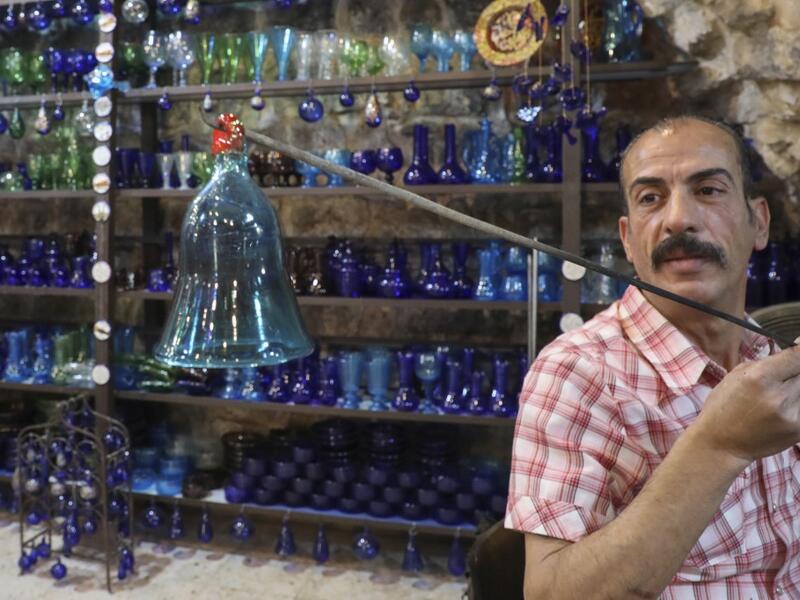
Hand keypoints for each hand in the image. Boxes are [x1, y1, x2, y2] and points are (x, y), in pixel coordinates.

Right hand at [691, 344, 799, 464]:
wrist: (720, 444)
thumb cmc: (723, 406)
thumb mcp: (736, 376)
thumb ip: (767, 363)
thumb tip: (796, 351)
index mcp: (759, 377)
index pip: (798, 356)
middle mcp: (779, 395)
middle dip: (796, 372)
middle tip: (784, 377)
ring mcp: (792, 415)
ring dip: (796, 387)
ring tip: (780, 393)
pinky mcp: (799, 430)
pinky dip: (795, 403)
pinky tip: (782, 408)